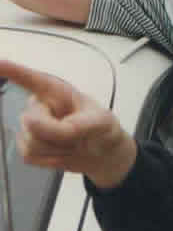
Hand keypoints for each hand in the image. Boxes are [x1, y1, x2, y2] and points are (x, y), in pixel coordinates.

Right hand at [0, 60, 136, 188]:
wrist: (103, 154)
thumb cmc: (102, 129)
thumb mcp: (98, 124)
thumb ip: (69, 126)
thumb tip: (31, 124)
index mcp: (57, 92)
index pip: (30, 79)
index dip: (11, 70)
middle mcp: (40, 106)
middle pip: (31, 123)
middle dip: (56, 135)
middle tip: (78, 135)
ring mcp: (32, 126)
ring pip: (30, 143)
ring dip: (56, 149)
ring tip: (71, 143)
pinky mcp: (28, 145)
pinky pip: (30, 156)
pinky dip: (50, 160)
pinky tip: (62, 152)